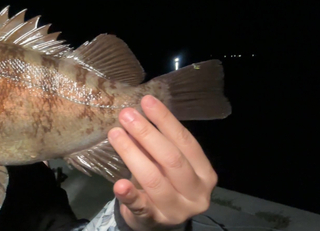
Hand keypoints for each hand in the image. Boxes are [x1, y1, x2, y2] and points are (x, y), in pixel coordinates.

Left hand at [108, 95, 216, 229]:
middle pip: (171, 159)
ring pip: (154, 179)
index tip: (147, 101)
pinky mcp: (154, 221)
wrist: (158, 220)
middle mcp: (196, 193)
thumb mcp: (166, 163)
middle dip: (147, 133)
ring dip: (132, 153)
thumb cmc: (165, 184)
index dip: (166, 120)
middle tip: (126, 115)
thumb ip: (157, 144)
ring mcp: (177, 211)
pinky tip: (119, 184)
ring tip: (115, 134)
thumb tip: (137, 115)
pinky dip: (129, 194)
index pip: (186, 142)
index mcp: (204, 173)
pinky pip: (140, 207)